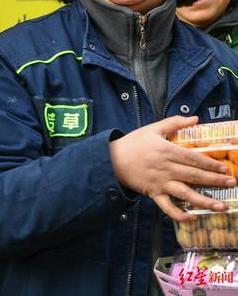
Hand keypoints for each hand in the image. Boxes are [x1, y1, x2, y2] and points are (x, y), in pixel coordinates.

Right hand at [110, 115, 236, 221]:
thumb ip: (174, 123)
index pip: (194, 158)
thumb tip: (195, 119)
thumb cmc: (133, 143)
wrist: (111, 159)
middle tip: (232, 183)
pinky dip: (180, 215)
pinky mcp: (153, 194)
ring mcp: (160, 183)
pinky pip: (168, 208)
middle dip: (215, 181)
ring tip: (222, 205)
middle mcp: (166, 169)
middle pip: (195, 176)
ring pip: (186, 194)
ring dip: (205, 201)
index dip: (211, 163)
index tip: (225, 168)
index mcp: (167, 151)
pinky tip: (193, 217)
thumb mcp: (153, 128)